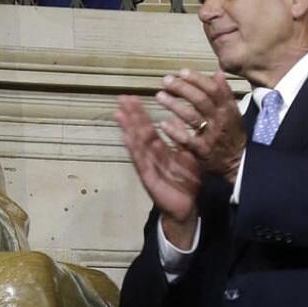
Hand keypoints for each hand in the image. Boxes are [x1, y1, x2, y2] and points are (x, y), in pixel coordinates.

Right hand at [115, 94, 200, 247]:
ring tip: (119, 113)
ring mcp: (147, 167)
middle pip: (139, 132)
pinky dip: (133, 149)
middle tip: (121, 98)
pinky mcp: (148, 178)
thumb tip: (180, 117)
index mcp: (160, 151)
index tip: (131, 97)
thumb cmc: (186, 183)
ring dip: (127, 128)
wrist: (186, 208)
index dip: (140, 113)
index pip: (148, 128)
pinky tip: (126, 137)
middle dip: (130, 116)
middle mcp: (150, 157)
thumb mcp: (188, 156)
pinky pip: (141, 161)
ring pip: (137, 145)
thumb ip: (183, 138)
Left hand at [154, 70, 244, 185]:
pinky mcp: (203, 151)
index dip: (198, 79)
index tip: (182, 71)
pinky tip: (163, 123)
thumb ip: (224, 93)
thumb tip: (217, 72)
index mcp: (228, 109)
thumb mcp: (233, 113)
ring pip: (192, 117)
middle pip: (201, 100)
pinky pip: (187, 140)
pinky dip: (175, 131)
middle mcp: (220, 120)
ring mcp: (211, 136)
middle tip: (166, 80)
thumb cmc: (232, 135)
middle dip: (183, 88)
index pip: (214, 90)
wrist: (238, 164)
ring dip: (174, 105)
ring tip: (159, 96)